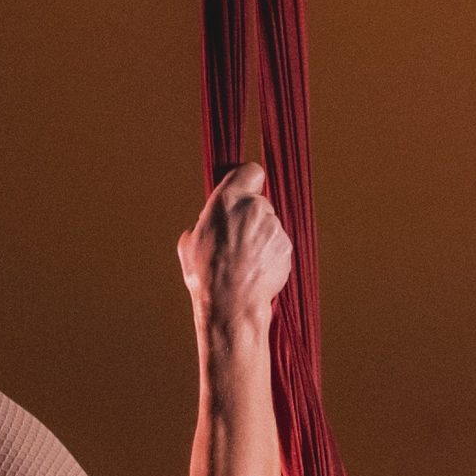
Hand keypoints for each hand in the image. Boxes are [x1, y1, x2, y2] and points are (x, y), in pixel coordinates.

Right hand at [177, 163, 292, 327]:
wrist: (231, 305)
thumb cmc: (206, 275)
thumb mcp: (189, 241)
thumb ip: (206, 221)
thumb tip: (212, 220)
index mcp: (227, 201)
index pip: (250, 171)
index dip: (247, 180)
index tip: (243, 191)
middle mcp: (254, 208)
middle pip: (259, 202)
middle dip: (251, 216)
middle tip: (236, 239)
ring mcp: (273, 227)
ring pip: (269, 224)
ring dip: (260, 237)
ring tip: (244, 260)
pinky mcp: (285, 246)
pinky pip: (277, 244)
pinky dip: (270, 254)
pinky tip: (255, 269)